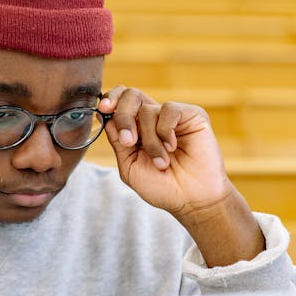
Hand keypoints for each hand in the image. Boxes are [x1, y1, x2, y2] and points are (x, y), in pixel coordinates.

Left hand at [99, 86, 262, 266]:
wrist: (192, 200)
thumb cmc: (162, 187)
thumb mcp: (130, 166)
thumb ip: (117, 141)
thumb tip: (105, 116)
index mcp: (137, 128)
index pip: (120, 100)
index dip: (111, 99)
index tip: (103, 109)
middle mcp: (154, 118)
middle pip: (131, 95)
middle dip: (124, 117)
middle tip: (129, 141)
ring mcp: (173, 116)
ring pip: (148, 109)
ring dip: (150, 140)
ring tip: (161, 162)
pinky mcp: (192, 115)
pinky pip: (169, 110)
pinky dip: (165, 132)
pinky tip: (173, 148)